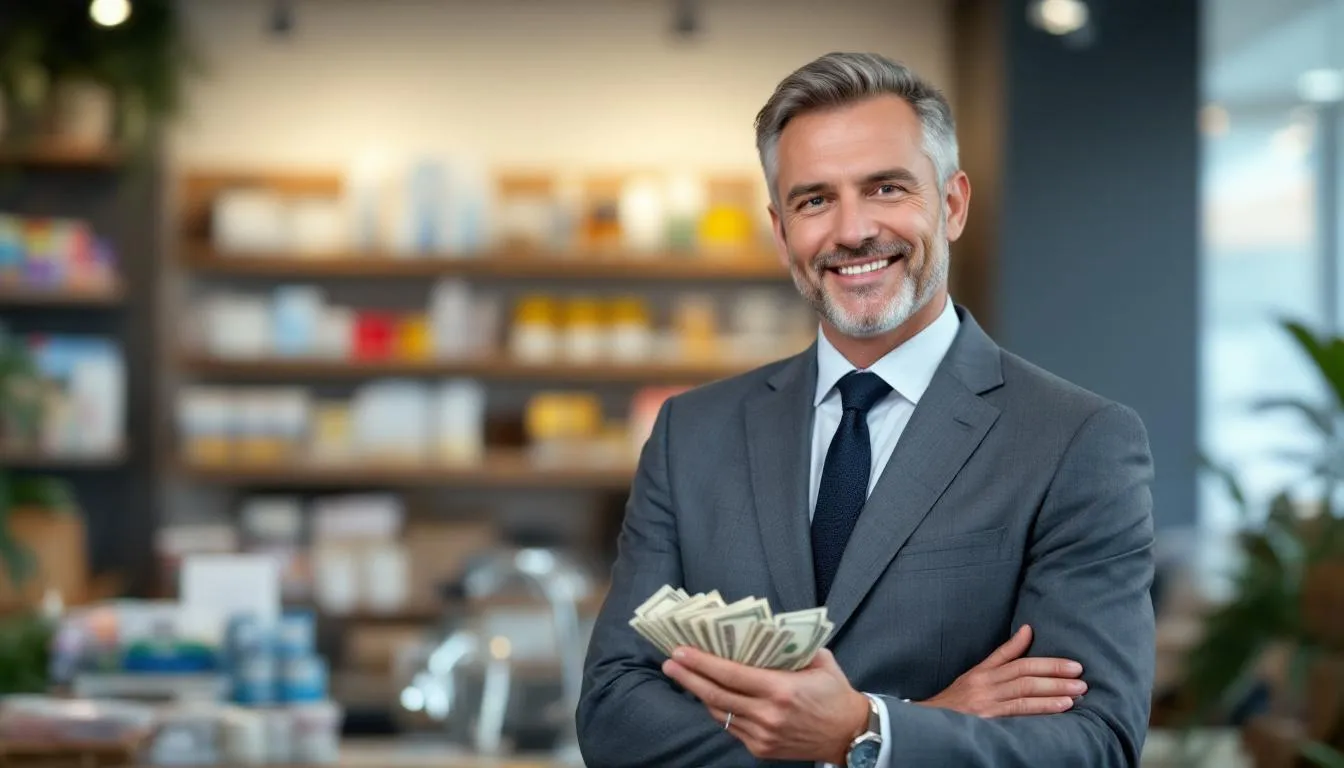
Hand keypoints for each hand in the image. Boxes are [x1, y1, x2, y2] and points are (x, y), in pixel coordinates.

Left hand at [663, 646, 867, 763]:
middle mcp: (768, 714)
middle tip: (669, 663)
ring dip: (699, 694)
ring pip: (720, 713)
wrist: (851, 735)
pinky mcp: (761, 749)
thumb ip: (791, 645)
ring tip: (684, 676)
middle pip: (716, 695)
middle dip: (688, 677)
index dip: (701, 662)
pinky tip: (709, 696)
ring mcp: (762, 735)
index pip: (730, 674)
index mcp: (781, 689)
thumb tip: (762, 627)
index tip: (680, 650)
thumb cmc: (834, 692)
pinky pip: (731, 727)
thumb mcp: (819, 661)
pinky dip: (718, 710)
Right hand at [917, 624, 1085, 716]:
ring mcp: (986, 701)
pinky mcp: (988, 718)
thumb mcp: (976, 674)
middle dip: (1054, 672)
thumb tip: (1027, 630)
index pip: (1015, 659)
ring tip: (1077, 691)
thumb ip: (1003, 655)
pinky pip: (1018, 711)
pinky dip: (1041, 708)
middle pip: (1024, 673)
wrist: (931, 723)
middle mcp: (984, 683)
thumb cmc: (957, 700)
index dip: (1044, 659)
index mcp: (982, 671)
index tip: (1070, 662)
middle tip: (1080, 674)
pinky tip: (1060, 707)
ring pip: (1024, 691)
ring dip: (1053, 690)